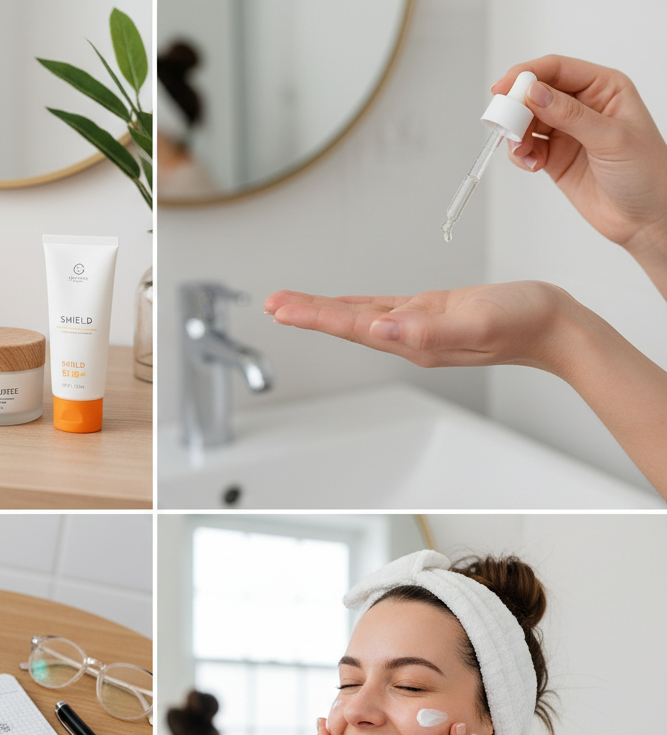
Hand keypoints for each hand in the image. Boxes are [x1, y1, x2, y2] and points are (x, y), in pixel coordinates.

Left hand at [265, 281, 583, 377]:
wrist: (554, 327)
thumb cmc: (524, 322)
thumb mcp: (476, 323)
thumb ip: (428, 329)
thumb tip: (382, 329)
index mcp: (414, 339)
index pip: (352, 326)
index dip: (314, 316)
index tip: (281, 309)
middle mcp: (408, 336)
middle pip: (346, 323)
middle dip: (306, 314)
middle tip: (271, 303)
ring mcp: (417, 325)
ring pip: (359, 316)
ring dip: (323, 311)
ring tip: (290, 304)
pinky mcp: (429, 313)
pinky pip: (381, 308)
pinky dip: (355, 305)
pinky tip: (342, 305)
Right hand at [494, 56, 666, 267]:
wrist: (642, 217)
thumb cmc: (644, 172)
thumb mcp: (610, 138)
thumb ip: (570, 115)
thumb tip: (534, 93)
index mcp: (604, 88)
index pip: (558, 70)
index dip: (527, 75)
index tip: (503, 89)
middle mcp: (583, 106)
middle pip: (536, 94)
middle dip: (517, 109)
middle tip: (505, 126)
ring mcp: (567, 132)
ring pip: (527, 122)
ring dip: (517, 135)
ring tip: (523, 152)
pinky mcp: (555, 157)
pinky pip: (528, 147)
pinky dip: (521, 155)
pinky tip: (531, 164)